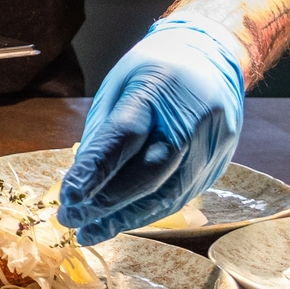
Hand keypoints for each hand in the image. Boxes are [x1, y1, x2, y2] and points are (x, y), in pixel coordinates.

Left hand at [58, 18, 245, 245]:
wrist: (212, 57)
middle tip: (71, 219)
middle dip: (107, 203)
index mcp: (160, 89)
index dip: (96, 171)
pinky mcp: (220, 162)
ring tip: (90, 231)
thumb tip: (81, 180)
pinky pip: (183, 196)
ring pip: (169, 194)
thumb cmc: (154, 70)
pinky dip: (149, 213)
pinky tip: (122, 222)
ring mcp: (213, 143)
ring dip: (126, 218)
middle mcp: (193, 119)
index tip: (68, 197)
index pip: (126, 137)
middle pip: (150, 173)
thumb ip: (103, 130)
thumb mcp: (119, 84)